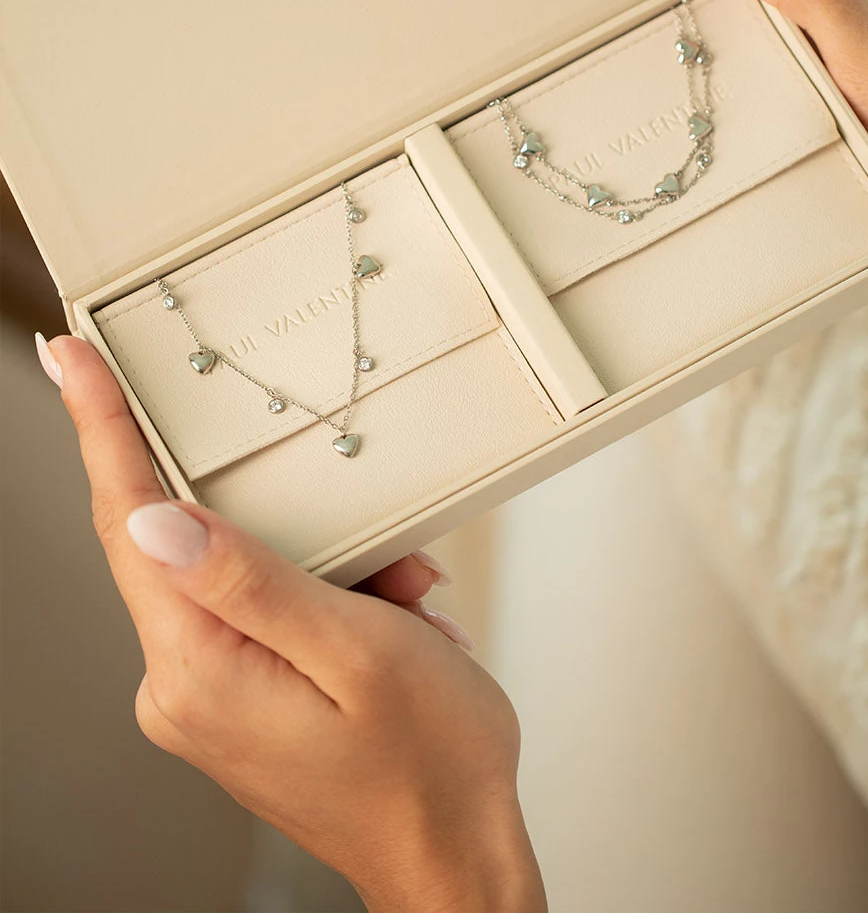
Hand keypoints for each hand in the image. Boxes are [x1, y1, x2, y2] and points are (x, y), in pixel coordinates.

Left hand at [36, 333, 546, 912]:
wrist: (452, 857)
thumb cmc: (427, 764)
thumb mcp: (359, 651)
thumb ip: (252, 583)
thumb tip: (155, 520)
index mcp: (200, 670)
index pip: (130, 521)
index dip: (100, 428)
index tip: (69, 357)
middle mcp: (181, 687)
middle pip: (193, 541)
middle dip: (294, 517)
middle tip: (388, 568)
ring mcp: (204, 696)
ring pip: (242, 571)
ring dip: (329, 564)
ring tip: (407, 608)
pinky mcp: (233, 698)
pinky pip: (261, 608)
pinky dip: (327, 594)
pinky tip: (388, 620)